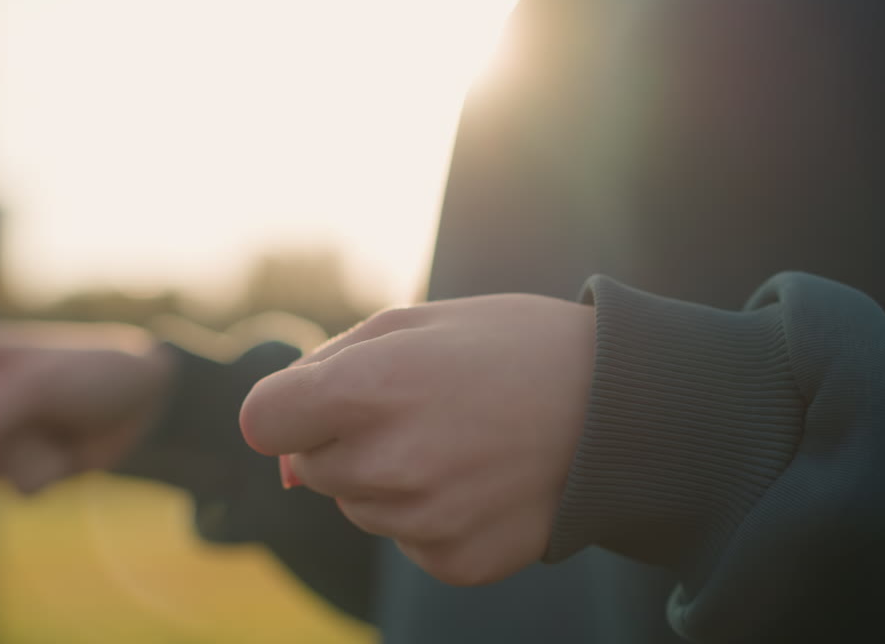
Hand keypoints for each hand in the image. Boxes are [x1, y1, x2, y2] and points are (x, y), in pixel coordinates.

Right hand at [0, 321, 175, 494]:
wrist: (150, 402)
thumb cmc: (94, 375)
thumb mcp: (35, 386)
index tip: (5, 401)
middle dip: (1, 440)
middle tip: (40, 417)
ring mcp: (4, 433)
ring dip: (29, 458)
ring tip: (58, 433)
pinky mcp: (28, 464)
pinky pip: (17, 488)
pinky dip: (48, 474)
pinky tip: (68, 453)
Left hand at [239, 295, 593, 585]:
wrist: (620, 407)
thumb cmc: (508, 348)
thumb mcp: (412, 324)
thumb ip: (322, 376)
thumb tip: (279, 463)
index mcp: (371, 386)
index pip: (264, 421)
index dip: (290, 408)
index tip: (327, 401)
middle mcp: (390, 462)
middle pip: (311, 468)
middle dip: (346, 440)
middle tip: (419, 410)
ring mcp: (424, 520)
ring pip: (359, 506)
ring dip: (388, 478)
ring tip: (458, 441)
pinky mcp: (454, 561)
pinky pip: (406, 542)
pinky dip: (431, 516)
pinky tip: (479, 480)